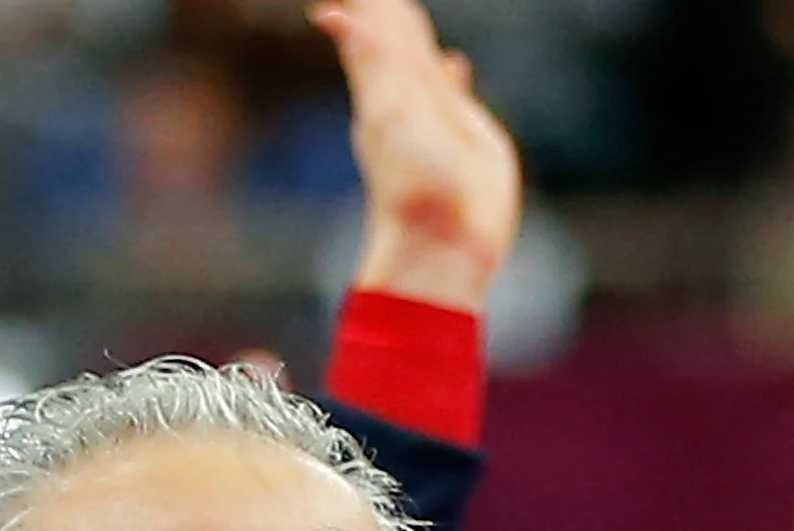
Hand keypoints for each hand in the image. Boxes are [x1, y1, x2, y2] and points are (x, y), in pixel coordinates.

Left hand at [318, 0, 519, 307]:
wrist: (441, 243)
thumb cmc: (412, 183)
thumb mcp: (388, 111)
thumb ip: (369, 58)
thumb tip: (331, 14)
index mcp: (383, 86)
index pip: (372, 27)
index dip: (369, 3)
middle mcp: (403, 97)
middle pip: (392, 37)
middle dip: (386, 8)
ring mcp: (433, 116)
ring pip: (422, 62)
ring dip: (415, 36)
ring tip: (408, 10)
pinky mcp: (463, 135)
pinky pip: (453, 93)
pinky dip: (450, 74)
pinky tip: (455, 64)